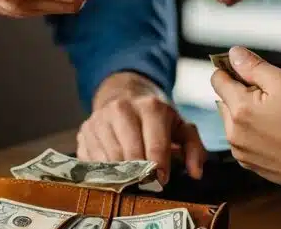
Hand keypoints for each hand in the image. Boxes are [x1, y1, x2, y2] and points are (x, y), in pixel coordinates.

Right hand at [77, 72, 205, 183]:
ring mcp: (100, 119)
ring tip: (131, 178)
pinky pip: (93, 161)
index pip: (155, 146)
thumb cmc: (156, 119)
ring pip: (111, 160)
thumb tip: (196, 173)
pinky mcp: (84, 131)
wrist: (123, 96)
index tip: (161, 181)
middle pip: (130, 155)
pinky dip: (104, 172)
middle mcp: (122, 109)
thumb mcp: (180, 127)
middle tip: (146, 184)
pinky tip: (114, 171)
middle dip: (140, 174)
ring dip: (122, 175)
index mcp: (150, 107)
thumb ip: (193, 149)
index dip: (159, 168)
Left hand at [210, 47, 280, 191]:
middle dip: (246, 91)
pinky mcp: (255, 164)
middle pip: (227, 100)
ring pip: (238, 121)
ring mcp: (244, 152)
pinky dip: (259, 132)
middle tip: (276, 92)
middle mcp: (235, 133)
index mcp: (240, 109)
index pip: (218, 79)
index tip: (249, 67)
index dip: (234, 68)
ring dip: (252, 112)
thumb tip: (235, 54)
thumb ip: (255, 67)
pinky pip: (248, 139)